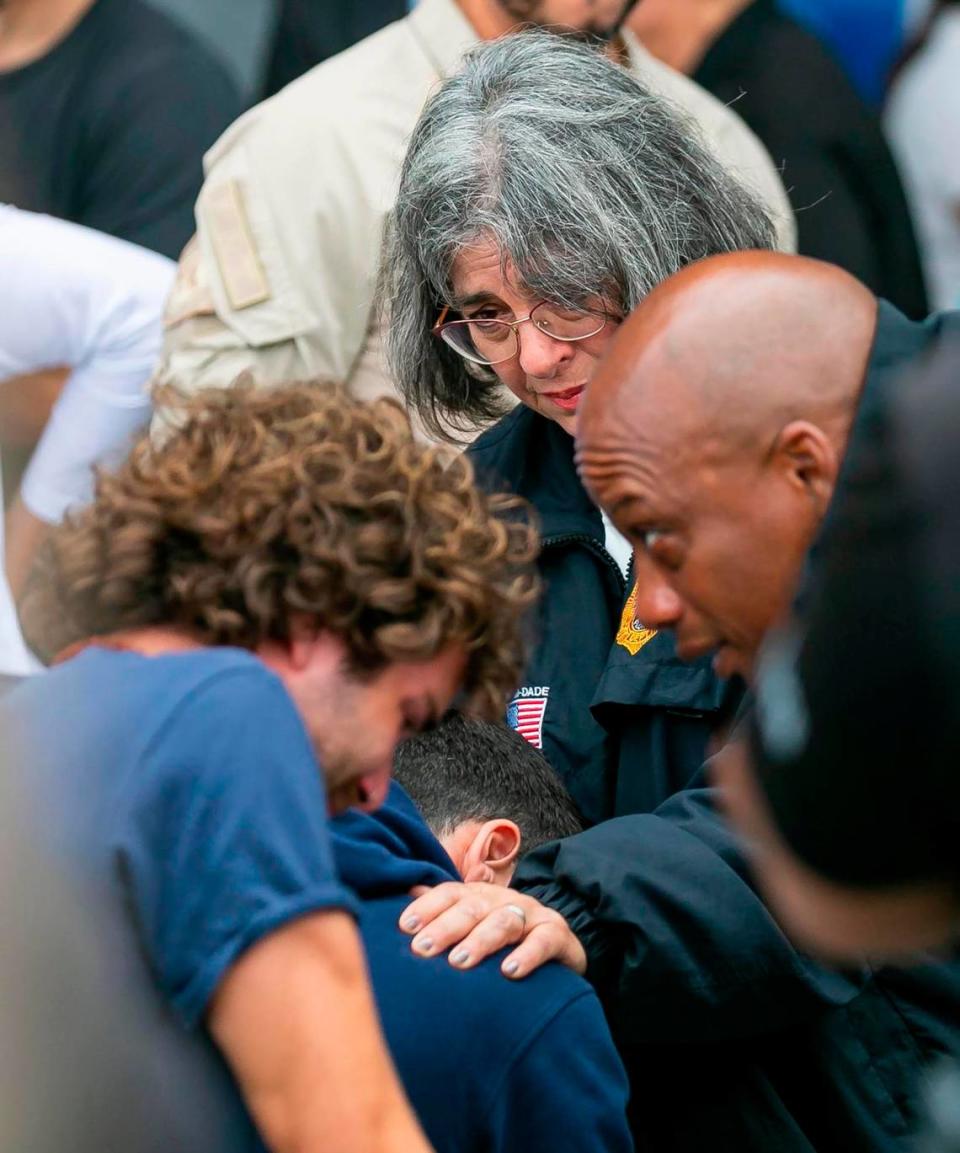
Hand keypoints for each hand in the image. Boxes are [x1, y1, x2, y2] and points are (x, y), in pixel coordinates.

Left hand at [398, 882, 586, 978]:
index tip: (405, 926)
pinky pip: (543, 941)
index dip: (427, 907)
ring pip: (504, 922)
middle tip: (423, 948)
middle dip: (446, 927)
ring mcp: (532, 915)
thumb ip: (444, 909)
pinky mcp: (557, 935)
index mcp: (480, 896)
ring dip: (480, 941)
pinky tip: (509, 971)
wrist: (560, 945)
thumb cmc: (505, 938)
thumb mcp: (475, 922)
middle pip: (472, 907)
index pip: (450, 893)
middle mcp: (504, 900)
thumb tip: (407, 890)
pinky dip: (527, 955)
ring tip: (459, 962)